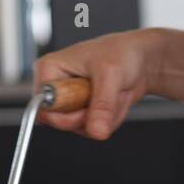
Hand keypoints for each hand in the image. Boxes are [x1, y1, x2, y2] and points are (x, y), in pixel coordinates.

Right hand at [33, 28, 161, 140]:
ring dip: (105, 116)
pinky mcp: (83, 111)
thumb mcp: (111, 75)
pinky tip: (115, 99)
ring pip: (80, 127)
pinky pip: (93, 129)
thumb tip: (96, 131)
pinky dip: (110, 119)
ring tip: (113, 92)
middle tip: (105, 94)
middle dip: (91, 114)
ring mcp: (70, 101)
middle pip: (61, 122)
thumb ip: (102, 106)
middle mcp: (56, 87)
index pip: (42, 107)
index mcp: (49, 69)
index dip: (66, 113)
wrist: (141, 59)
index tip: (87, 103)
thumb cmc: (121, 52)